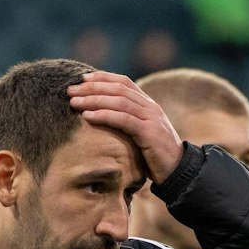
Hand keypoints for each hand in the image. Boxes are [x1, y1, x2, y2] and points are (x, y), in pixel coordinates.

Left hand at [66, 72, 184, 183]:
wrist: (177, 170)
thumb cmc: (155, 155)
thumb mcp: (140, 134)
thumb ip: (127, 122)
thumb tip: (102, 117)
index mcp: (148, 104)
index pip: (123, 82)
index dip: (102, 78)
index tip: (81, 79)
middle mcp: (150, 106)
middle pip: (118, 88)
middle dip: (92, 87)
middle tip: (70, 90)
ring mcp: (151, 117)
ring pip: (119, 101)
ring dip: (93, 100)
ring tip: (74, 102)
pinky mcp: (149, 132)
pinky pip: (123, 119)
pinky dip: (104, 115)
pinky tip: (88, 116)